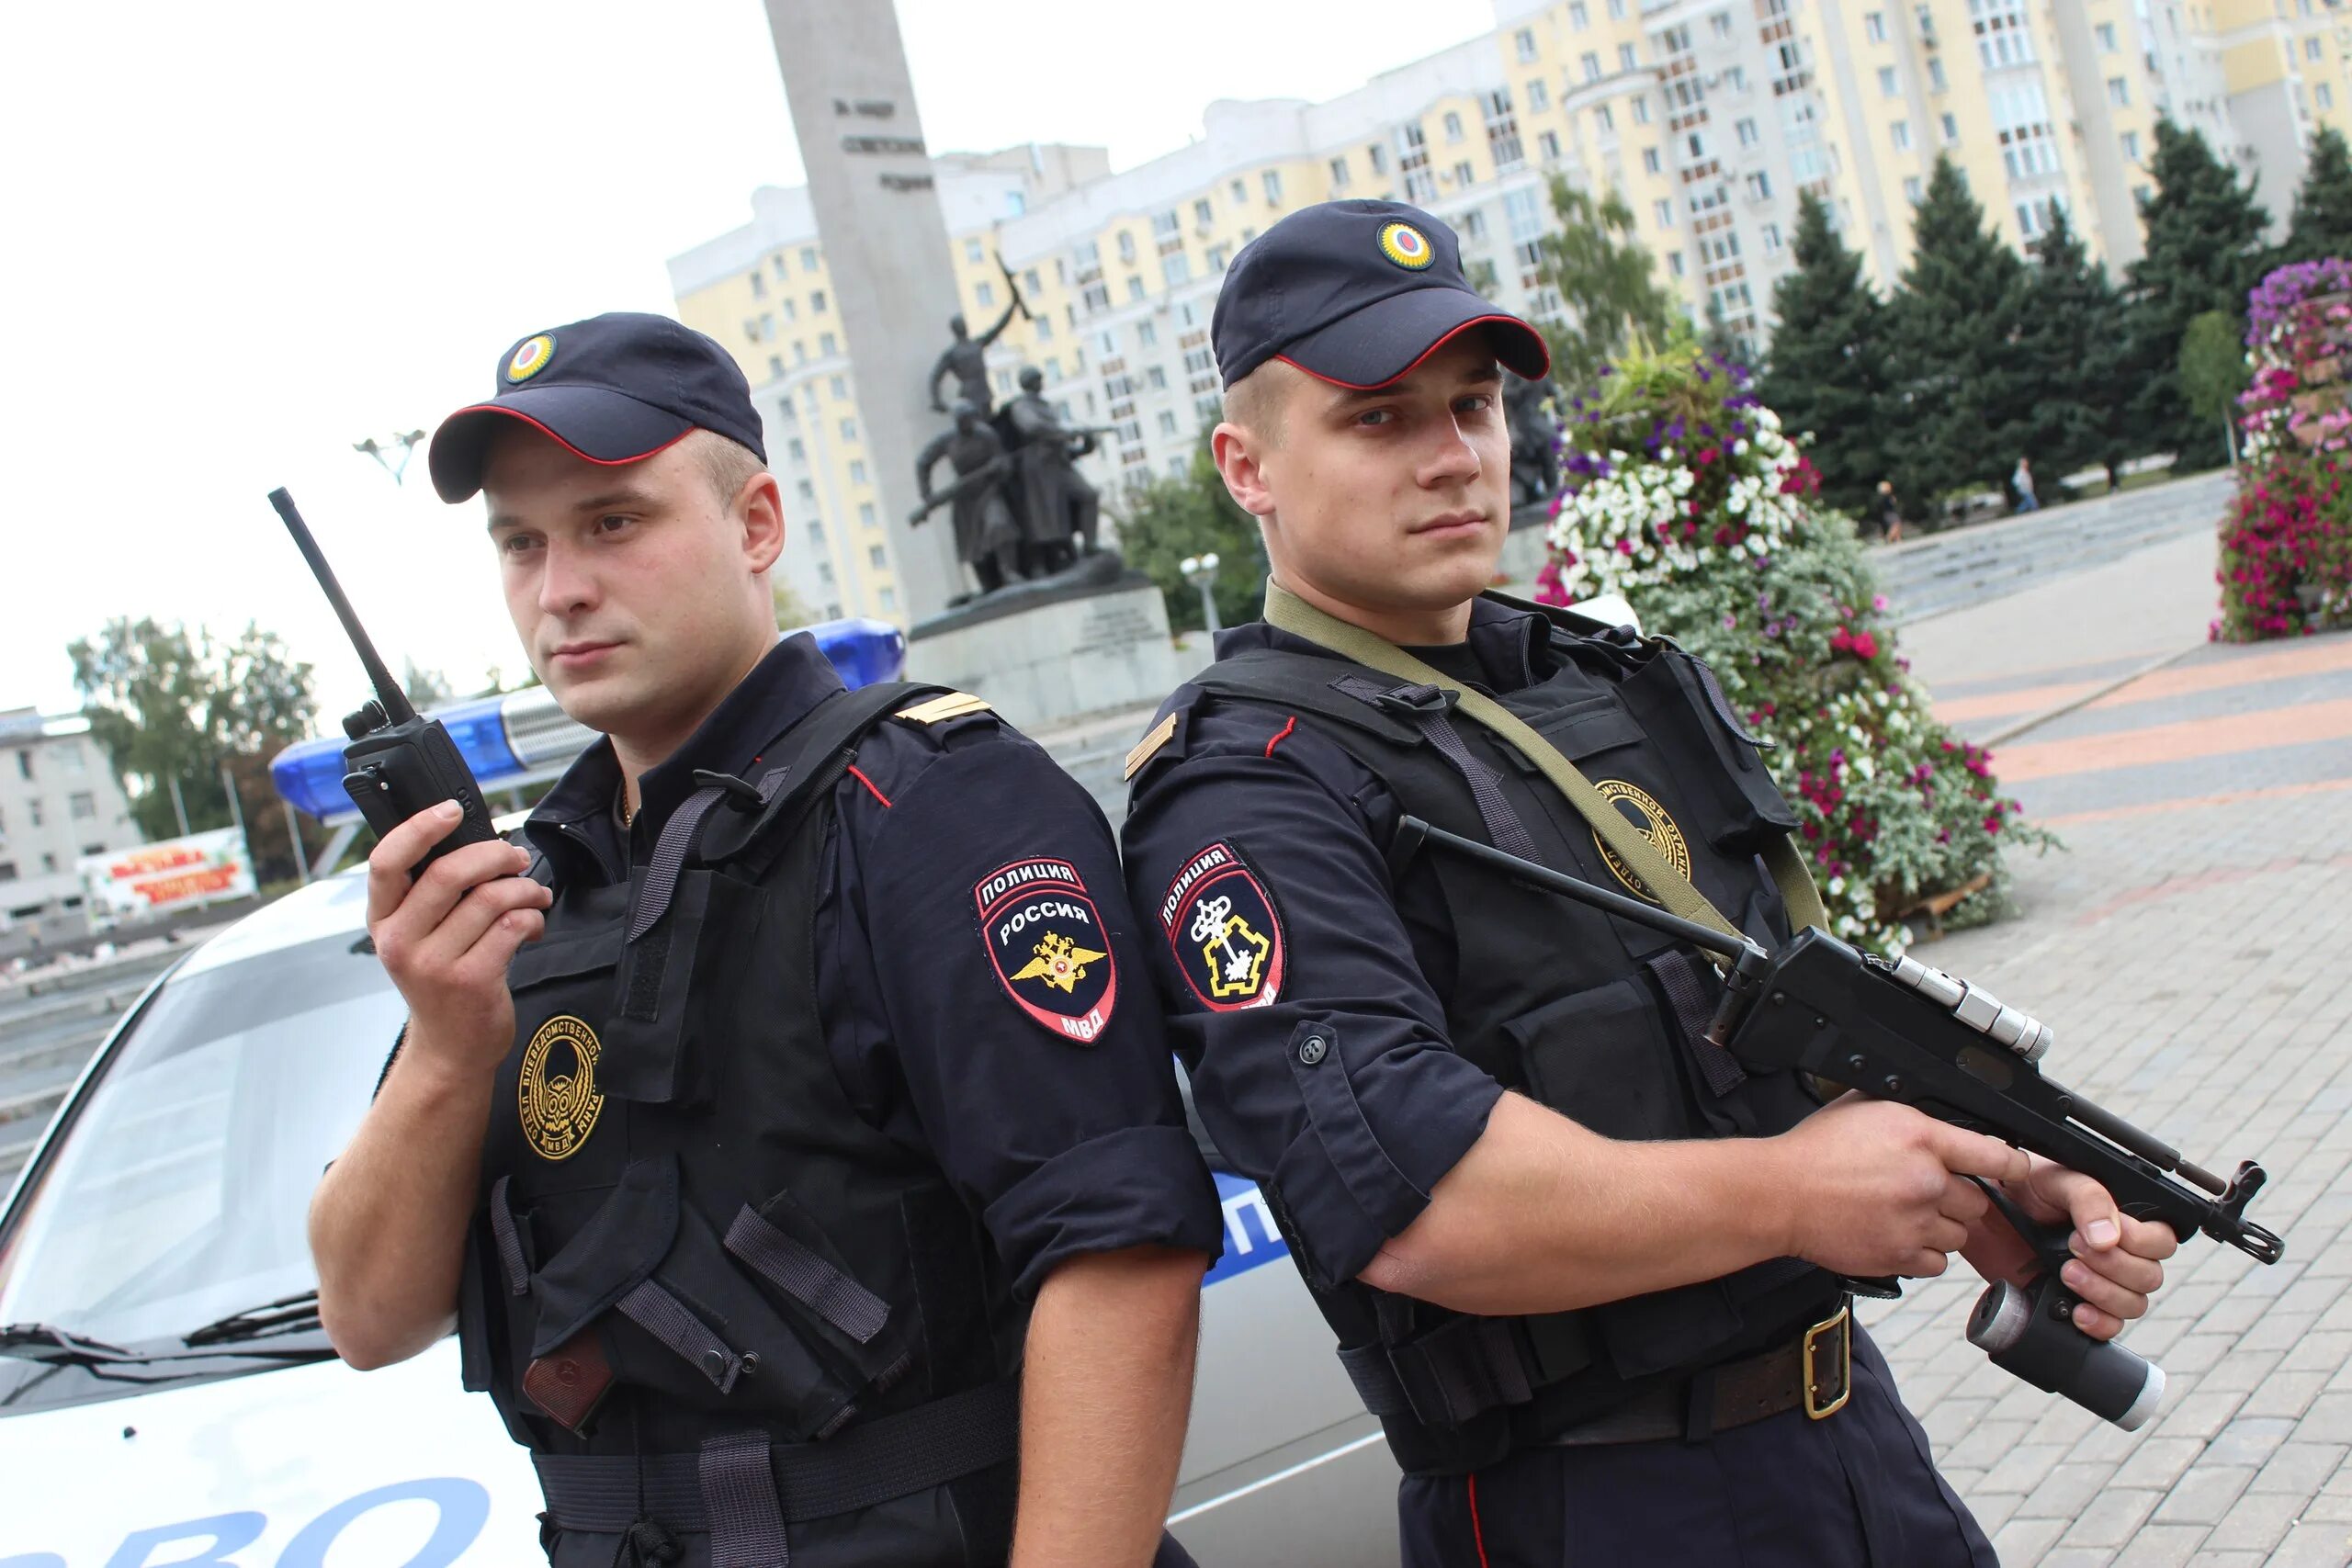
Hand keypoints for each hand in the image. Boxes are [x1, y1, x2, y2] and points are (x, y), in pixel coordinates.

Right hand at [366, 801, 551, 1077]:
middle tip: (517, 858)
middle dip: (496, 855)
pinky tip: (532, 926)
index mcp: (382, 920)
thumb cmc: (441, 980)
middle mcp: (399, 941)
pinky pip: (513, 926)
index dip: (420, 828)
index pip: (387, 862)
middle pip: (450, 873)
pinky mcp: (471, 980)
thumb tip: (476, 839)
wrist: (450, 1047)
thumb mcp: (419, 936)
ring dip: (525, 888)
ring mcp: (433, 964)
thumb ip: (432, 893)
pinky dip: (532, 917)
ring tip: (535, 895)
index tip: (452, 810)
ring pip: (491, 898)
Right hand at [1772, 1097, 2029, 1279]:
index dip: (2012, 1164)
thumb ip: (1912, 1115)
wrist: (1779, 1194)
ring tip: (1905, 1214)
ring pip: (1961, 1234)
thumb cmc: (1814, 1152)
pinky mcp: (1901, 1257)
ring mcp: (1916, 1223)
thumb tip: (1945, 1116)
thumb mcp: (1864, 1109)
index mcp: (1921, 1138)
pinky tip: (1897, 1234)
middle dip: (1957, 1196)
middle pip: (1978, 1200)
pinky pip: (1938, 1263)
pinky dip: (1923, 1253)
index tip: (2014, 1169)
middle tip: (1924, 1191)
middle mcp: (1925, 1181)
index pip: (1996, 1155)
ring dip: (1940, 1226)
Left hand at [1962, 1156, 2176, 1339]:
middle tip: (2073, 1250)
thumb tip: (2109, 1239)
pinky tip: (2076, 1312)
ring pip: (2134, 1304)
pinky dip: (2098, 1324)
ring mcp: (2101, 1281)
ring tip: (2066, 1273)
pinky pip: (2110, 1328)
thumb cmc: (2024, 1188)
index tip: (2097, 1236)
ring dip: (2104, 1293)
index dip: (2138, 1243)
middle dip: (2115, 1267)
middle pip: (2150, 1276)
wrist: (1983, 1214)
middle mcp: (2120, 1253)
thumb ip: (2088, 1199)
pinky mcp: (2079, 1304)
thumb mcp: (2056, 1179)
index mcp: (2125, 1219)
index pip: (2161, 1241)